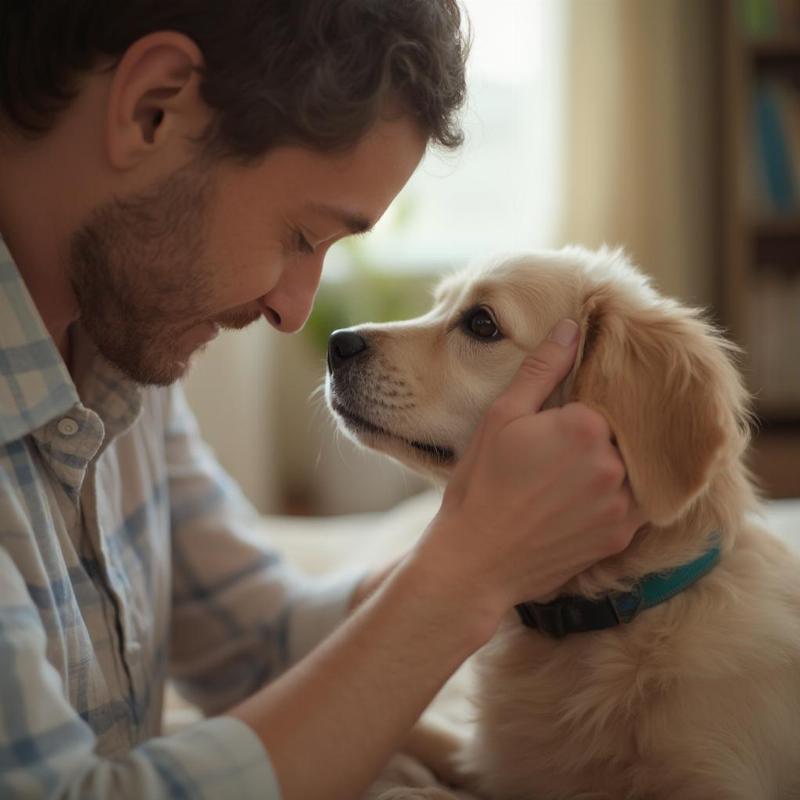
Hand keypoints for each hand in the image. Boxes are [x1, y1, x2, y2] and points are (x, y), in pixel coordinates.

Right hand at [415, 318, 644, 623]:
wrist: (476, 561)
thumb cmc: (481, 484)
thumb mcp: (502, 417)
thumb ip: (542, 369)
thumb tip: (571, 325)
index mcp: (586, 426)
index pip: (604, 398)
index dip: (583, 405)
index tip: (559, 420)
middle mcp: (615, 464)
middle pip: (621, 433)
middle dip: (597, 436)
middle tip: (557, 452)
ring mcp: (623, 506)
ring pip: (633, 469)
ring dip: (610, 467)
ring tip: (565, 477)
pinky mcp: (621, 538)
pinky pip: (634, 506)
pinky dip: (614, 499)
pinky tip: (576, 502)